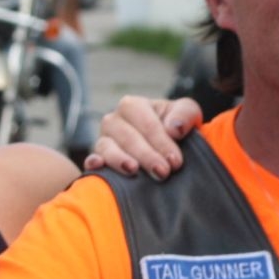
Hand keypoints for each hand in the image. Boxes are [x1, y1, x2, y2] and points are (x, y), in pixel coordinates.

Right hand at [84, 94, 203, 176]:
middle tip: (163, 172)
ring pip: (107, 147)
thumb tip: (174, 129)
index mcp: (134, 105)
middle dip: (146, 155)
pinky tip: (98, 167)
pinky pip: (91, 159)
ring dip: (120, 159)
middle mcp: (114, 120)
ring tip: (133, 170)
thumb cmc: (175, 128)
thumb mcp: (187, 114)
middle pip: (127, 136)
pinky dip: (93, 163)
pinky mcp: (97, 158)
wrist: (166, 148)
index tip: (176, 161)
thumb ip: (185, 114)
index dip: (161, 141)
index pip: (145, 122)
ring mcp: (103, 139)